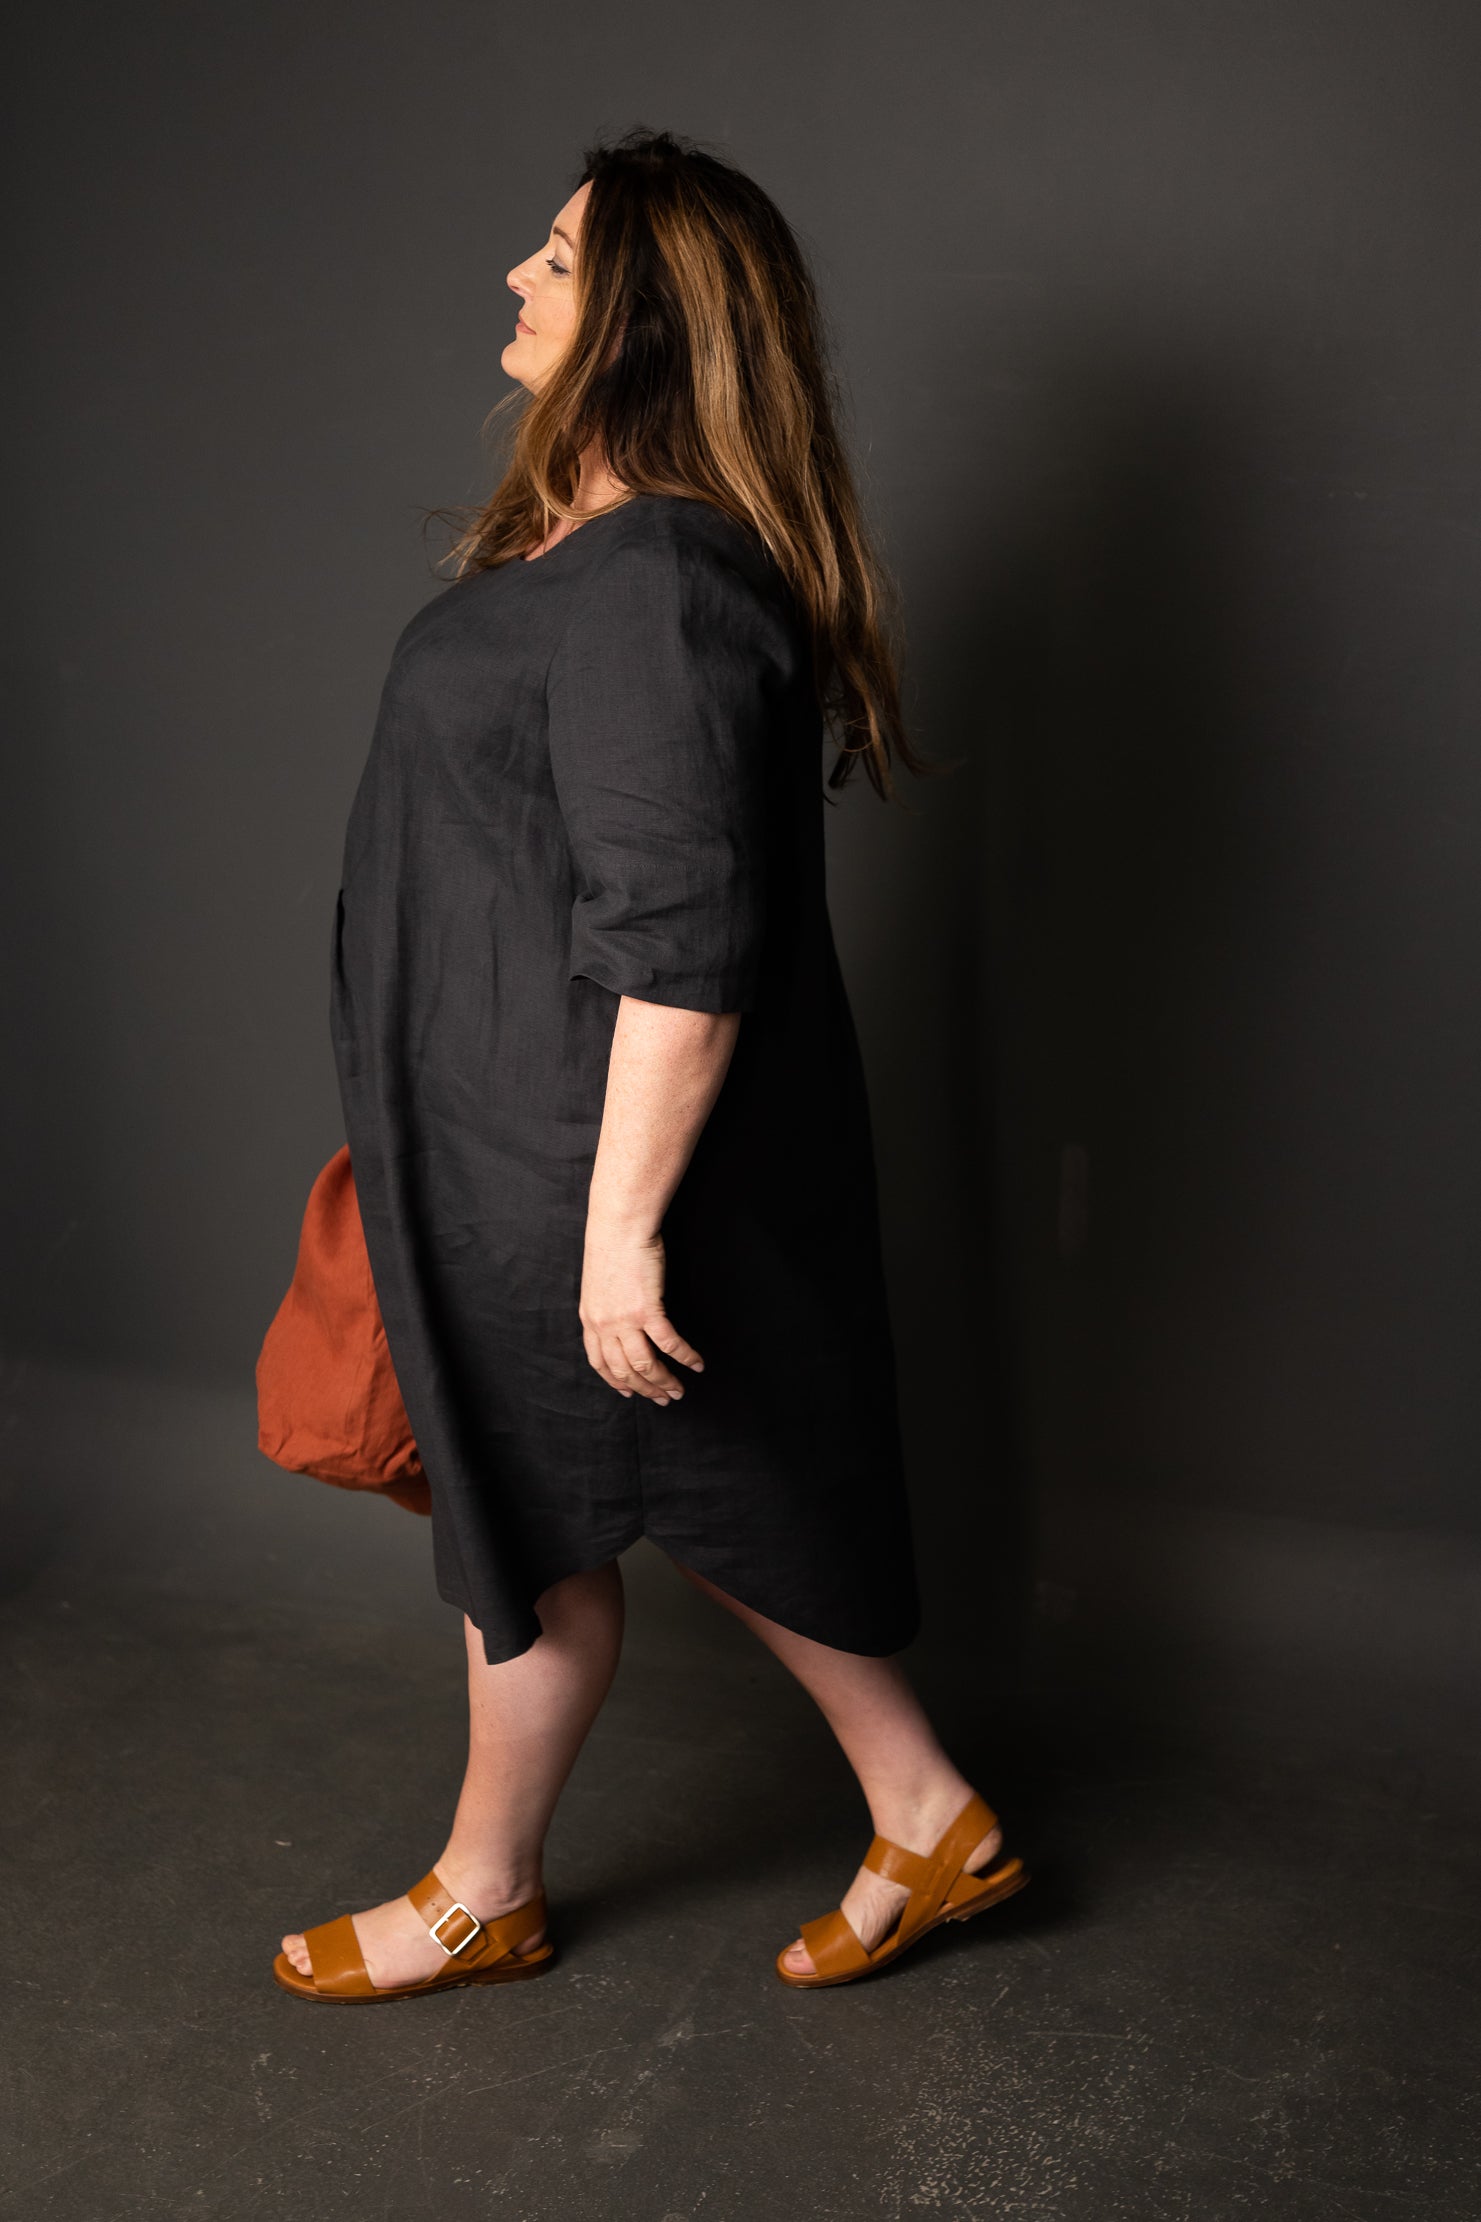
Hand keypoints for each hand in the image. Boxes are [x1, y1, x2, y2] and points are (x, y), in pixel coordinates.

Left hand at [579, 1223, 704, 1403]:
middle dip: (645, 1390)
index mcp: (590, 1319)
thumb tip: (619, 1319)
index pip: (600, 1362)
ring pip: (645, 1365)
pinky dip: (684, 1357)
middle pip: (624, 1370)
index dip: (615, 1381)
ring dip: (664, 1382)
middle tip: (663, 1399)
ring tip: (679, 1391)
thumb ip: (605, 1307)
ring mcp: (624, 1320)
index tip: (629, 1393)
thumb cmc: (612, 1247)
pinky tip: (696, 1363)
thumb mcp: (599, 1284)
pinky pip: (668, 1343)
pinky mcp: (647, 1310)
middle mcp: (604, 1325)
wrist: (619, 1227)